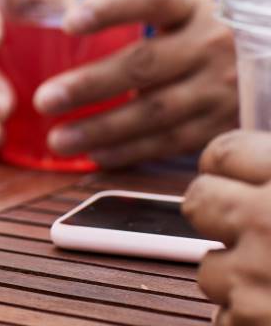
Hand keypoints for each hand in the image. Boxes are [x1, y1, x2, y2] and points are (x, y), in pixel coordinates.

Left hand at [28, 0, 237, 166]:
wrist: (264, 65)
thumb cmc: (195, 33)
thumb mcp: (176, 11)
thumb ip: (129, 11)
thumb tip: (56, 16)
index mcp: (190, 5)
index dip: (110, 8)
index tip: (67, 23)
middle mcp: (211, 42)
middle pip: (144, 64)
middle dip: (89, 85)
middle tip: (43, 100)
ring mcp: (221, 86)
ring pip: (155, 111)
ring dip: (101, 128)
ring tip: (57, 139)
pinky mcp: (222, 124)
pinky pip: (169, 142)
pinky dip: (129, 151)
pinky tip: (94, 155)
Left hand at [184, 131, 270, 324]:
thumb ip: (270, 175)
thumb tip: (236, 170)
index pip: (223, 152)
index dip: (230, 169)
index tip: (242, 180)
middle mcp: (268, 217)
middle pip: (198, 201)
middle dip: (220, 219)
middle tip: (260, 234)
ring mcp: (256, 272)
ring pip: (207, 268)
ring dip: (237, 278)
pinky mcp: (252, 318)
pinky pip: (225, 316)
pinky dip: (248, 319)